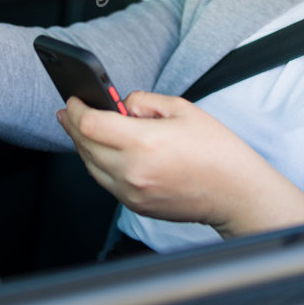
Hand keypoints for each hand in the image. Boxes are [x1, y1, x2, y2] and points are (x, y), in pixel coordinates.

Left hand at [56, 90, 303, 238]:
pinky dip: (98, 164)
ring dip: (82, 145)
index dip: (76, 109)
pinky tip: (102, 151)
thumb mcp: (182, 109)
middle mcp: (132, 170)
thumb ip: (144, 102)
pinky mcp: (136, 205)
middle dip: (72, 124)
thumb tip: (121, 105)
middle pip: (84, 145)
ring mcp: (132, 192)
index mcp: (143, 142)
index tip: (74, 100)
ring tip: (80, 128)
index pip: (90, 124)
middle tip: (68, 111)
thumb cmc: (216, 151)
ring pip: (90, 166)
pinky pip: (105, 181)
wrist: (234, 192)